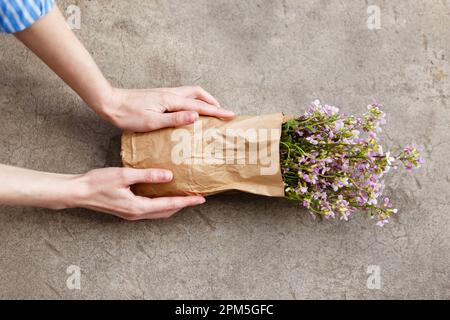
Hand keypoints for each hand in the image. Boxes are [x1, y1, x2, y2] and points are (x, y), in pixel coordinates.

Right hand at [72, 167, 204, 219]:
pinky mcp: (127, 211)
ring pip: (158, 212)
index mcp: (138, 207)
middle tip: (196, 197)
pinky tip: (163, 194)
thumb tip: (168, 176)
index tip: (200, 199)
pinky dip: (161, 204)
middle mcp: (136, 214)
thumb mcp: (125, 175)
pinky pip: (150, 209)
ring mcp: (131, 214)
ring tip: (184, 196)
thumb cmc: (98, 183)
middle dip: (182, 205)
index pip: (168, 205)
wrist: (78, 192)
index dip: (186, 201)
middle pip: (166, 212)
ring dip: (172, 205)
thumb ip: (147, 175)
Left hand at [100, 86, 234, 131]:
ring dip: (203, 99)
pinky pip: (182, 95)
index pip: (199, 105)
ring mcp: (165, 93)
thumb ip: (175, 119)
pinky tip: (189, 108)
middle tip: (222, 111)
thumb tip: (196, 115)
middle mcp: (170, 93)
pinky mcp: (159, 95)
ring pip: (191, 92)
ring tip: (210, 109)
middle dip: (213, 101)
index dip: (216, 111)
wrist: (110, 103)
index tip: (229, 115)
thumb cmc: (128, 115)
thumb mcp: (152, 122)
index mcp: (171, 100)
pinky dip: (193, 99)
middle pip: (198, 93)